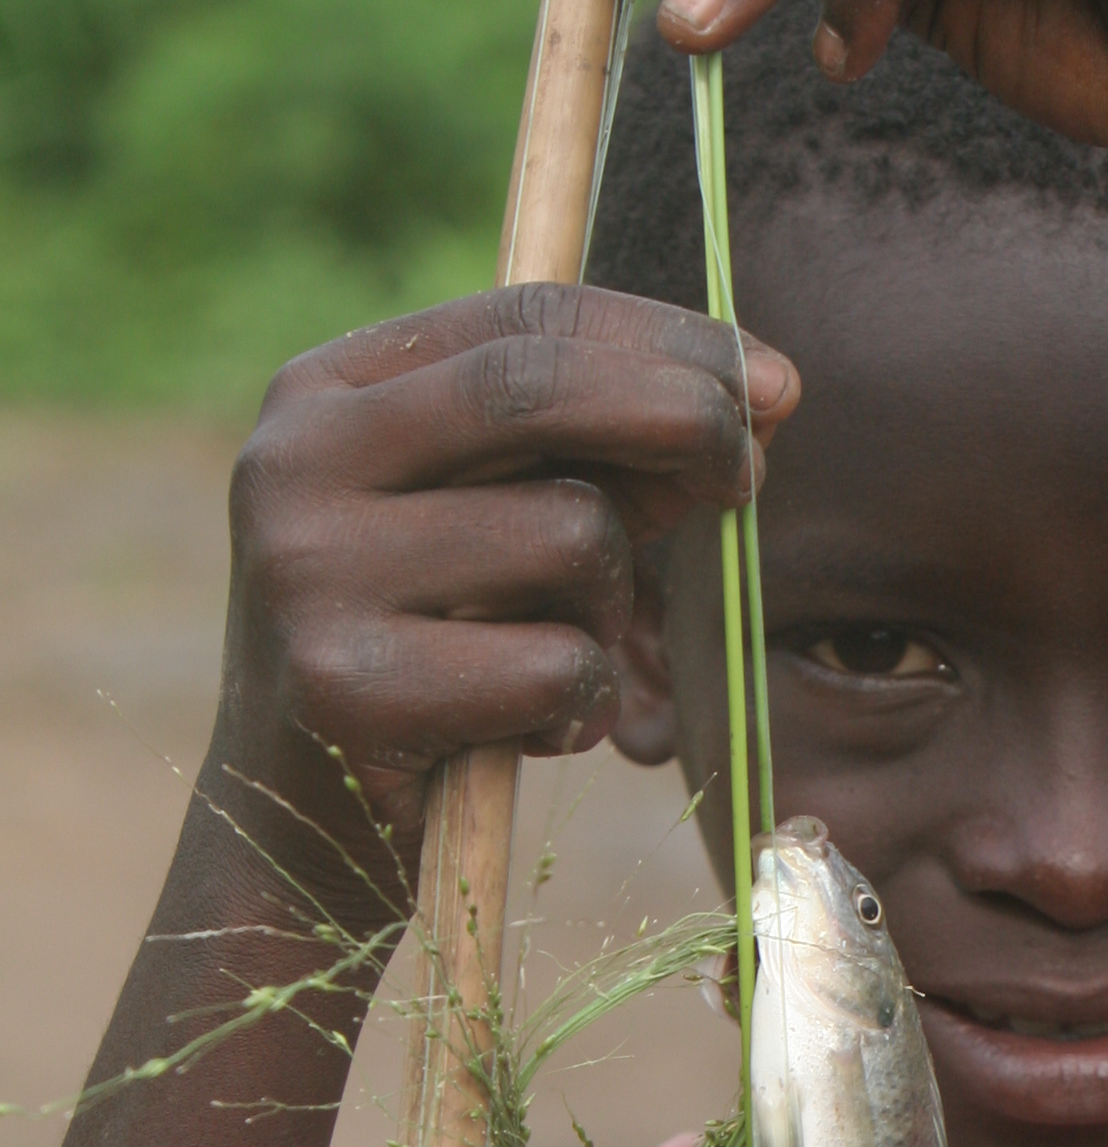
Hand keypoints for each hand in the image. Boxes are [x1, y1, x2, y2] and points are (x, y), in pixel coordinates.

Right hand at [213, 283, 793, 900]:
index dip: (668, 341)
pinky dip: (582, 707)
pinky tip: (525, 733)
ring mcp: (308, 572)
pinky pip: (555, 665)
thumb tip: (765, 396)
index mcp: (328, 394)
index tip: (772, 384)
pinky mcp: (344, 688)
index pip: (525, 316)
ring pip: (569, 533)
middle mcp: (294, 462)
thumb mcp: (507, 531)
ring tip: (556, 658)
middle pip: (538, 387)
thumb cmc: (440, 658)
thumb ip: (606, 455)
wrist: (309, 830)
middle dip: (681, 415)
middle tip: (751, 472)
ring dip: (611, 608)